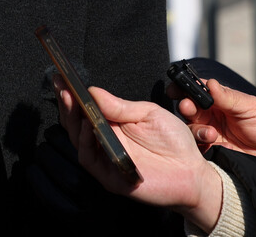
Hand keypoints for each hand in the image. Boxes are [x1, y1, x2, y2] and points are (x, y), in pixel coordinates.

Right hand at [56, 79, 223, 232]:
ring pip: (77, 139)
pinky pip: (89, 158)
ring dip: (72, 120)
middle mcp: (104, 142)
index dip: (72, 95)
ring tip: (72, 101)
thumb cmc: (174, 143)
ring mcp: (105, 160)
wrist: (193, 173)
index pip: (85, 109)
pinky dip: (85, 142)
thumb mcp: (149, 114)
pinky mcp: (109, 177)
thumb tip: (93, 91)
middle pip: (76, 123)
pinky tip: (88, 126)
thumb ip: (120, 106)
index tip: (61, 78)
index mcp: (112, 125)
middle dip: (67, 104)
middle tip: (62, 87)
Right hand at [174, 78, 255, 180]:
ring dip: (194, 128)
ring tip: (210, 133)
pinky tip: (209, 143)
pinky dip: (197, 145)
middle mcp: (211, 116)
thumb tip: (210, 83)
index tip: (176, 88)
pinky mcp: (213, 152)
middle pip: (189, 108)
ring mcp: (211, 134)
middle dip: (185, 106)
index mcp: (219, 101)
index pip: (197, 91)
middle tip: (188, 107)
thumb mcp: (251, 107)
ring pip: (190, 128)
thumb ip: (229, 97)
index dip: (184, 88)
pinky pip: (197, 148)